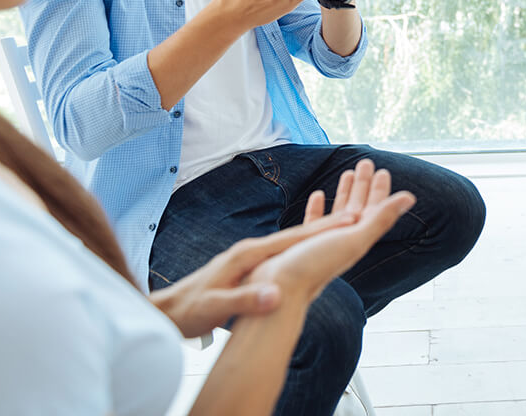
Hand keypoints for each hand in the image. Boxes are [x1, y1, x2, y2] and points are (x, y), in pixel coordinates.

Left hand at [149, 190, 354, 337]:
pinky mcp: (247, 266)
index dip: (322, 230)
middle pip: (296, 234)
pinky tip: (308, 247)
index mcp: (248, 254)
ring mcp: (249, 256)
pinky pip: (282, 252)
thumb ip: (244, 300)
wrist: (167, 312)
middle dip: (326, 223)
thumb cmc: (189, 311)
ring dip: (316, 232)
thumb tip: (275, 294)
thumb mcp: (215, 308)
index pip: (293, 238)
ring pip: (291, 241)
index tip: (350, 220)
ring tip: (341, 223)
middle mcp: (251, 249)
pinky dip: (300, 246)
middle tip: (358, 212)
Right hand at [245, 159, 414, 303]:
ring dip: (345, 192)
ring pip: (338, 212)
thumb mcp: (354, 239)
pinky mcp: (302, 245)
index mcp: (358, 238)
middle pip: (359, 207)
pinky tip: (316, 195)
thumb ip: (381, 219)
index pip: (375, 209)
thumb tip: (410, 197)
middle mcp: (343, 240)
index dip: (381, 190)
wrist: (280, 293)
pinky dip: (318, 207)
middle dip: (364, 185)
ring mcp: (323, 243)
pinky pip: (314, 222)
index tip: (383, 170)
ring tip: (347, 173)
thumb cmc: (316, 265)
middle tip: (366, 162)